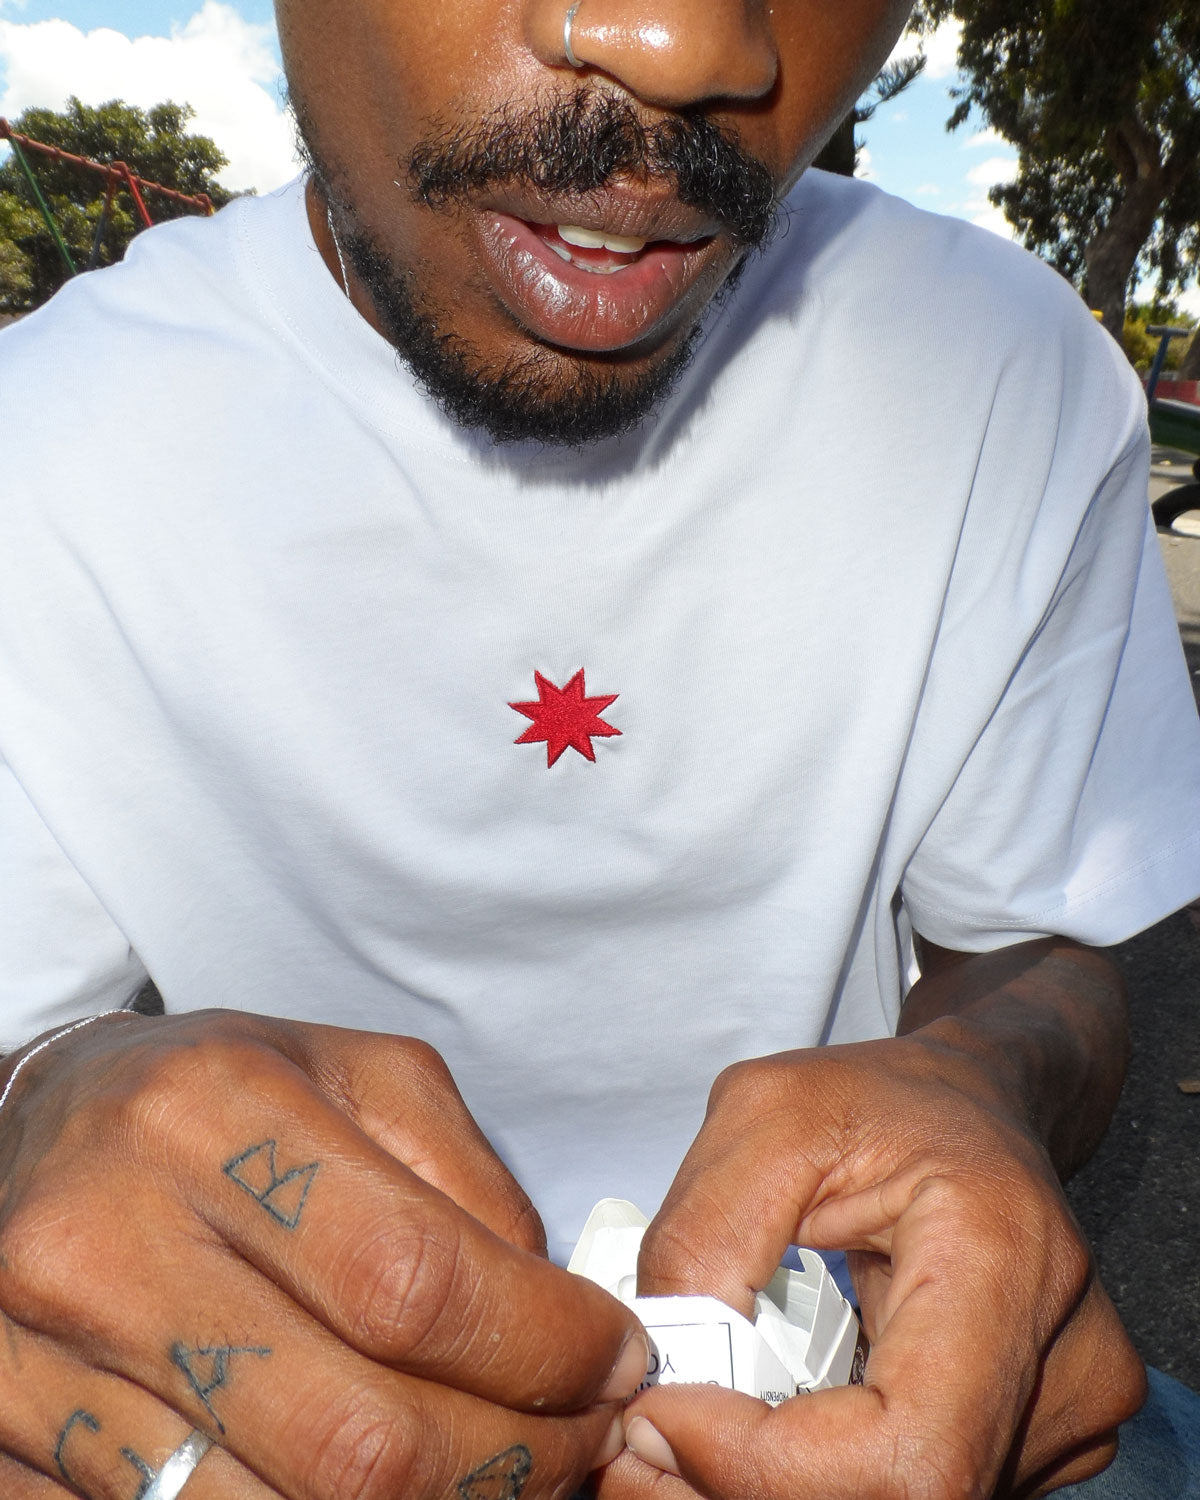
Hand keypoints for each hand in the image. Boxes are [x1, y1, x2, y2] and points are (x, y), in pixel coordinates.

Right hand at [0, 1010, 647, 1498]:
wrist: (40, 1131)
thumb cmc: (221, 1097)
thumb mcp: (360, 1076)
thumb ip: (468, 1181)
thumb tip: (562, 1320)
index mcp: (208, 1114)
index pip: (414, 1280)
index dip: (545, 1346)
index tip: (616, 1359)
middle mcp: (103, 1243)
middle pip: (358, 1440)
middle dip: (513, 1464)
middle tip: (579, 1441)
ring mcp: (36, 1369)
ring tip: (495, 1469)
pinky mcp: (10, 1458)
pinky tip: (379, 1487)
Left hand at [597, 1032, 1144, 1498]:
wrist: (976, 1106)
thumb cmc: (881, 1098)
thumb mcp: (765, 1112)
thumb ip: (704, 1233)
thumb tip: (662, 1375)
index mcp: (1009, 1256)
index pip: (908, 1449)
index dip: (768, 1468)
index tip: (660, 1414)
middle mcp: (1069, 1361)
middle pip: (902, 1499)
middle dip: (748, 1485)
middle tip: (645, 1438)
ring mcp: (1068, 1417)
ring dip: (775, 1484)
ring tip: (700, 1416)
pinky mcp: (1039, 1446)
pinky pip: (908, 1490)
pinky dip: (816, 1479)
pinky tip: (766, 1423)